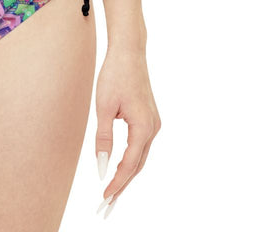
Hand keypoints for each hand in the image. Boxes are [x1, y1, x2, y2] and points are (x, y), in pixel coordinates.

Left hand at [93, 46, 160, 216]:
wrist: (128, 51)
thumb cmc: (114, 75)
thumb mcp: (103, 107)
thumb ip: (103, 138)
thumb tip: (102, 167)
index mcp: (143, 127)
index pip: (130, 164)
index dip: (117, 183)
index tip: (105, 197)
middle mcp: (153, 128)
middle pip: (138, 165)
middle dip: (123, 185)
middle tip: (107, 204)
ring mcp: (153, 123)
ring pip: (140, 156)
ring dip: (127, 174)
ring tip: (112, 191)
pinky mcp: (149, 118)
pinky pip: (141, 146)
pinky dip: (131, 160)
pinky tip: (120, 168)